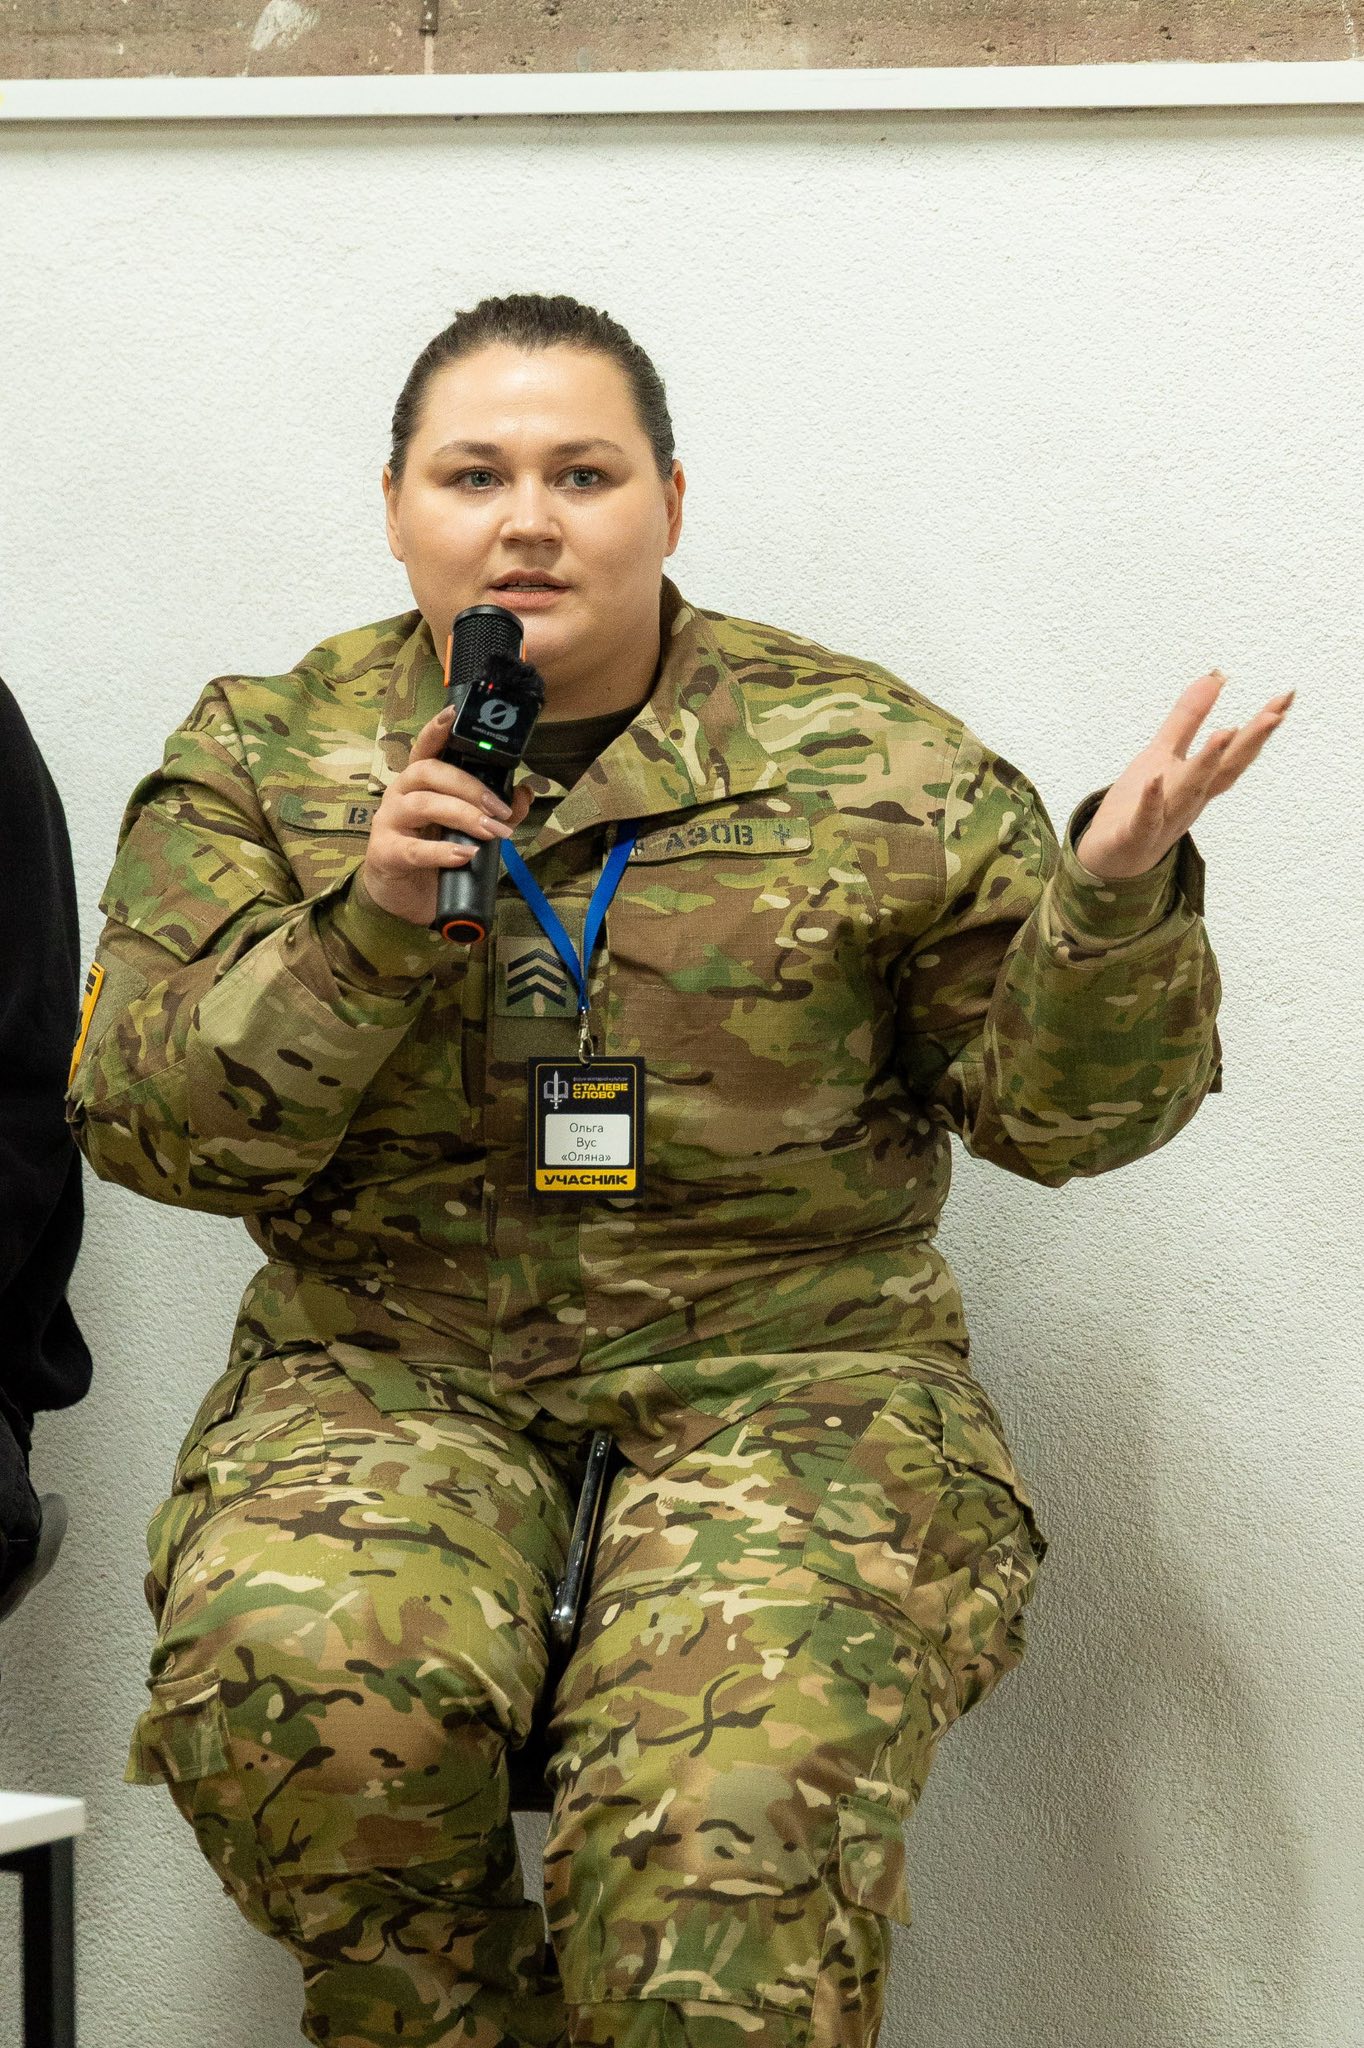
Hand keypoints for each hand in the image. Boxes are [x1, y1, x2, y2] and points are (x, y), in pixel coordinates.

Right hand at [362, 705, 533, 925]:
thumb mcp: (469, 830)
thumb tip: (523, 794)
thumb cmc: (435, 854)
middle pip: (428, 771)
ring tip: (490, 832)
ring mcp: (389, 822)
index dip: (437, 729)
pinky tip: (463, 855)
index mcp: (420, 782)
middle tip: (499, 810)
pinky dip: (441, 852)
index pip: (426, 747)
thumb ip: (496, 811)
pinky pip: (412, 848)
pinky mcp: (385, 853)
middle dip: (469, 786)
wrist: (406, 896)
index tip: (454, 714)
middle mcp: (400, 794)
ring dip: (462, 815)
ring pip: (422, 804)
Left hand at [1074, 670, 1294, 879]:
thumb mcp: (1163, 755)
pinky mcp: (1133, 835)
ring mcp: (1164, 819)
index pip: (1235, 752)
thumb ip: (1188, 718)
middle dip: (1249, 743)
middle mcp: (1189, 800)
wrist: (1109, 859)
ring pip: (1189, 791)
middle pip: (1223, 770)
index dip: (1261, 727)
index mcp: (1199, 782)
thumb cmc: (1139, 804)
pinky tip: (1155, 780)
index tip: (1286, 698)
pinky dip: (1152, 801)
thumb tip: (1216, 676)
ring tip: (1223, 732)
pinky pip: (1145, 818)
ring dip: (1206, 764)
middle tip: (1275, 715)